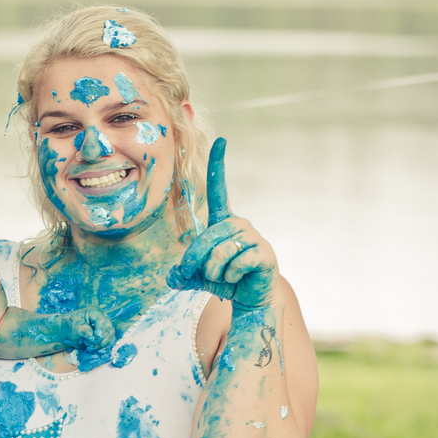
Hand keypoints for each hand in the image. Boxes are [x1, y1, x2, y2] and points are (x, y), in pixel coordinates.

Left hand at [61, 306, 114, 349]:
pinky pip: (110, 341)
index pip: (101, 320)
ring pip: (110, 336)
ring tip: (90, 346)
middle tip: (88, 343)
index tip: (95, 337)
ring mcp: (106, 326)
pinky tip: (94, 348)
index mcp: (95, 312)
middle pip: (108, 329)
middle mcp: (103, 318)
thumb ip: (84, 330)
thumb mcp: (75, 326)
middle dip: (99, 339)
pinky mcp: (107, 335)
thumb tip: (93, 338)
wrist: (71, 330)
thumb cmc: (73, 325)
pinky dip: (103, 346)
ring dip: (101, 344)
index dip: (100, 329)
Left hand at [167, 138, 278, 311]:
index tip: (220, 140)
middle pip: (207, 237)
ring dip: (214, 271)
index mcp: (223, 222)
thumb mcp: (196, 276)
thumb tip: (173, 276)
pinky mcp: (264, 253)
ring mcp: (254, 237)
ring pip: (220, 252)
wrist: (251, 298)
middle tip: (198, 274)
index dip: (218, 165)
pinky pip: (236, 263)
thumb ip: (181, 274)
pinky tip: (239, 278)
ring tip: (223, 276)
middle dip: (196, 260)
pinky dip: (230, 276)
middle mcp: (239, 224)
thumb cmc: (224, 280)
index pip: (219, 189)